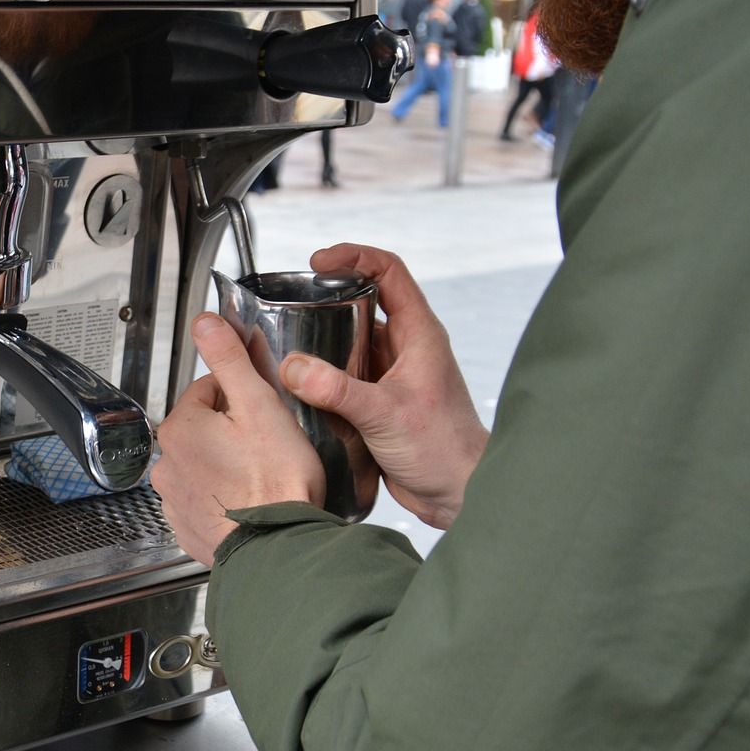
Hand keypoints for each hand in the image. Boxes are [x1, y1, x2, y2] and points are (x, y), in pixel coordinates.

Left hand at [151, 312, 325, 566]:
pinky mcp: (187, 526)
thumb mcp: (258, 404)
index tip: (263, 410)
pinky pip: (206, 499)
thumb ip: (229, 359)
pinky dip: (224, 497)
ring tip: (262, 475)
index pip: (208, 390)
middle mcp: (167, 462)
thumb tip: (206, 322)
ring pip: (203, 464)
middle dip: (232, 431)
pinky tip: (251, 500)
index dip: (241, 395)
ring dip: (226, 464)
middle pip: (203, 427)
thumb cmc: (275, 481)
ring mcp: (174, 498)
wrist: (278, 548)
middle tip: (269, 445)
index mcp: (181, 427)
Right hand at [279, 244, 488, 527]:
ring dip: (322, 340)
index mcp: (419, 335)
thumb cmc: (445, 450)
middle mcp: (406, 348)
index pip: (388, 272)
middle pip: (363, 303)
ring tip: (289, 343)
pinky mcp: (379, 400)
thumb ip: (338, 390)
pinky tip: (301, 386)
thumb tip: (294, 367)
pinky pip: (346, 374)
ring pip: (351, 341)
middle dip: (326, 299)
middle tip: (293, 304)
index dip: (354, 257)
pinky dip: (323, 374)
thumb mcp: (386, 414)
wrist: (460, 493)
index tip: (318, 261)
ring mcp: (392, 374)